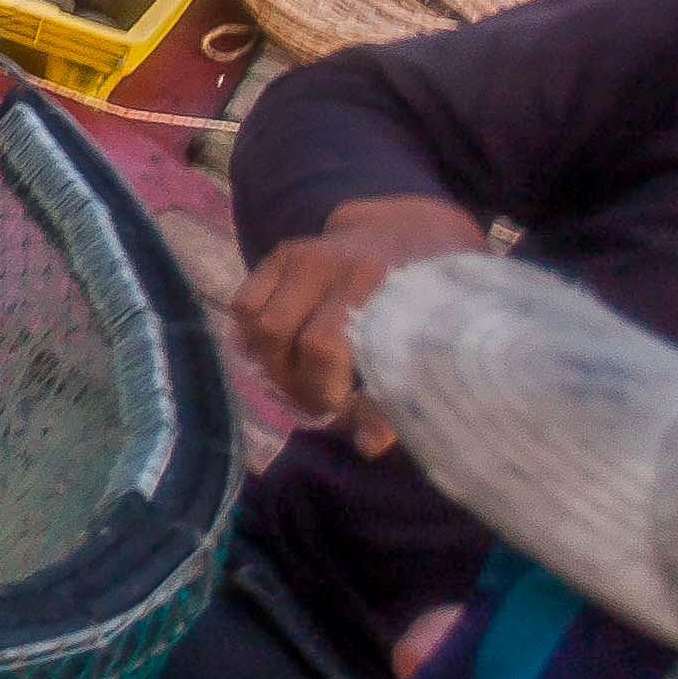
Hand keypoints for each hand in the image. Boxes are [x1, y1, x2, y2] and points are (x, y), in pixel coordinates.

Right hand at [233, 192, 488, 443]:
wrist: (417, 232)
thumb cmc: (431, 304)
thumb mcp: (432, 349)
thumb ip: (399, 396)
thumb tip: (368, 446)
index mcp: (385, 291)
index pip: (324, 349)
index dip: (324, 392)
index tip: (344, 410)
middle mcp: (342, 267)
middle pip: (283, 337)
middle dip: (293, 382)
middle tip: (318, 400)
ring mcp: (308, 254)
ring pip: (257, 321)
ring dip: (270, 362)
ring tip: (297, 378)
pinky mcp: (285, 251)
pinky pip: (245, 302)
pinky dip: (250, 335)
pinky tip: (277, 352)